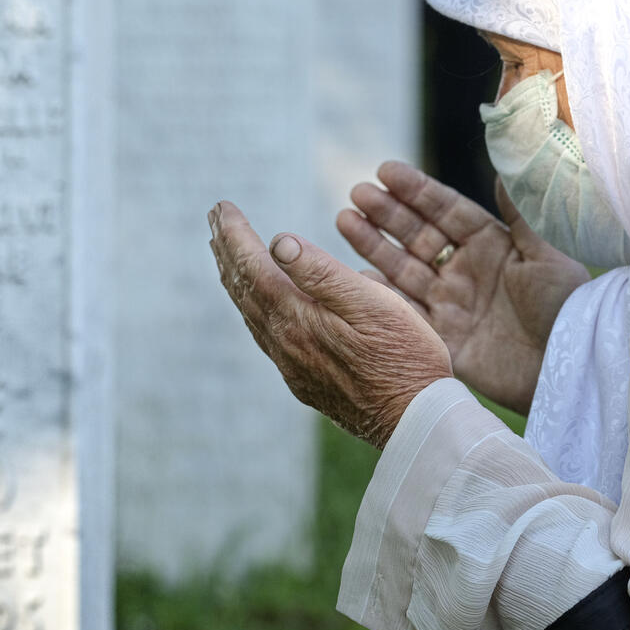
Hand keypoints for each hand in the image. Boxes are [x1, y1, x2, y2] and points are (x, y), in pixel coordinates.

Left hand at [208, 200, 451, 448]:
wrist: (415, 422)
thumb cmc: (405, 356)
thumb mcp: (373, 304)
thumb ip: (322, 273)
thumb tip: (276, 242)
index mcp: (297, 318)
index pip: (253, 267)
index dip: (235, 234)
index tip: (222, 206)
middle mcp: (284, 343)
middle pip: (243, 289)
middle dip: (227, 250)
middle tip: (215, 219)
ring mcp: (291, 365)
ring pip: (250, 313)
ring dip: (236, 278)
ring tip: (227, 253)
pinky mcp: (303, 379)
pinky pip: (264, 334)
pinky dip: (253, 306)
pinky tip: (259, 302)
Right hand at [337, 162, 589, 413]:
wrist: (564, 368)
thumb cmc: (565, 307)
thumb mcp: (548, 254)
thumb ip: (522, 213)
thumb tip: (505, 166)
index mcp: (491, 246)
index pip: (446, 210)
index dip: (416, 190)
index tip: (386, 171)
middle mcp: (465, 271)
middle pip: (417, 235)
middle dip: (387, 213)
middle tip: (357, 192)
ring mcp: (449, 304)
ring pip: (402, 268)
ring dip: (373, 245)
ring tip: (344, 220)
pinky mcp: (440, 337)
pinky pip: (401, 312)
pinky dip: (377, 295)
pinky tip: (352, 275)